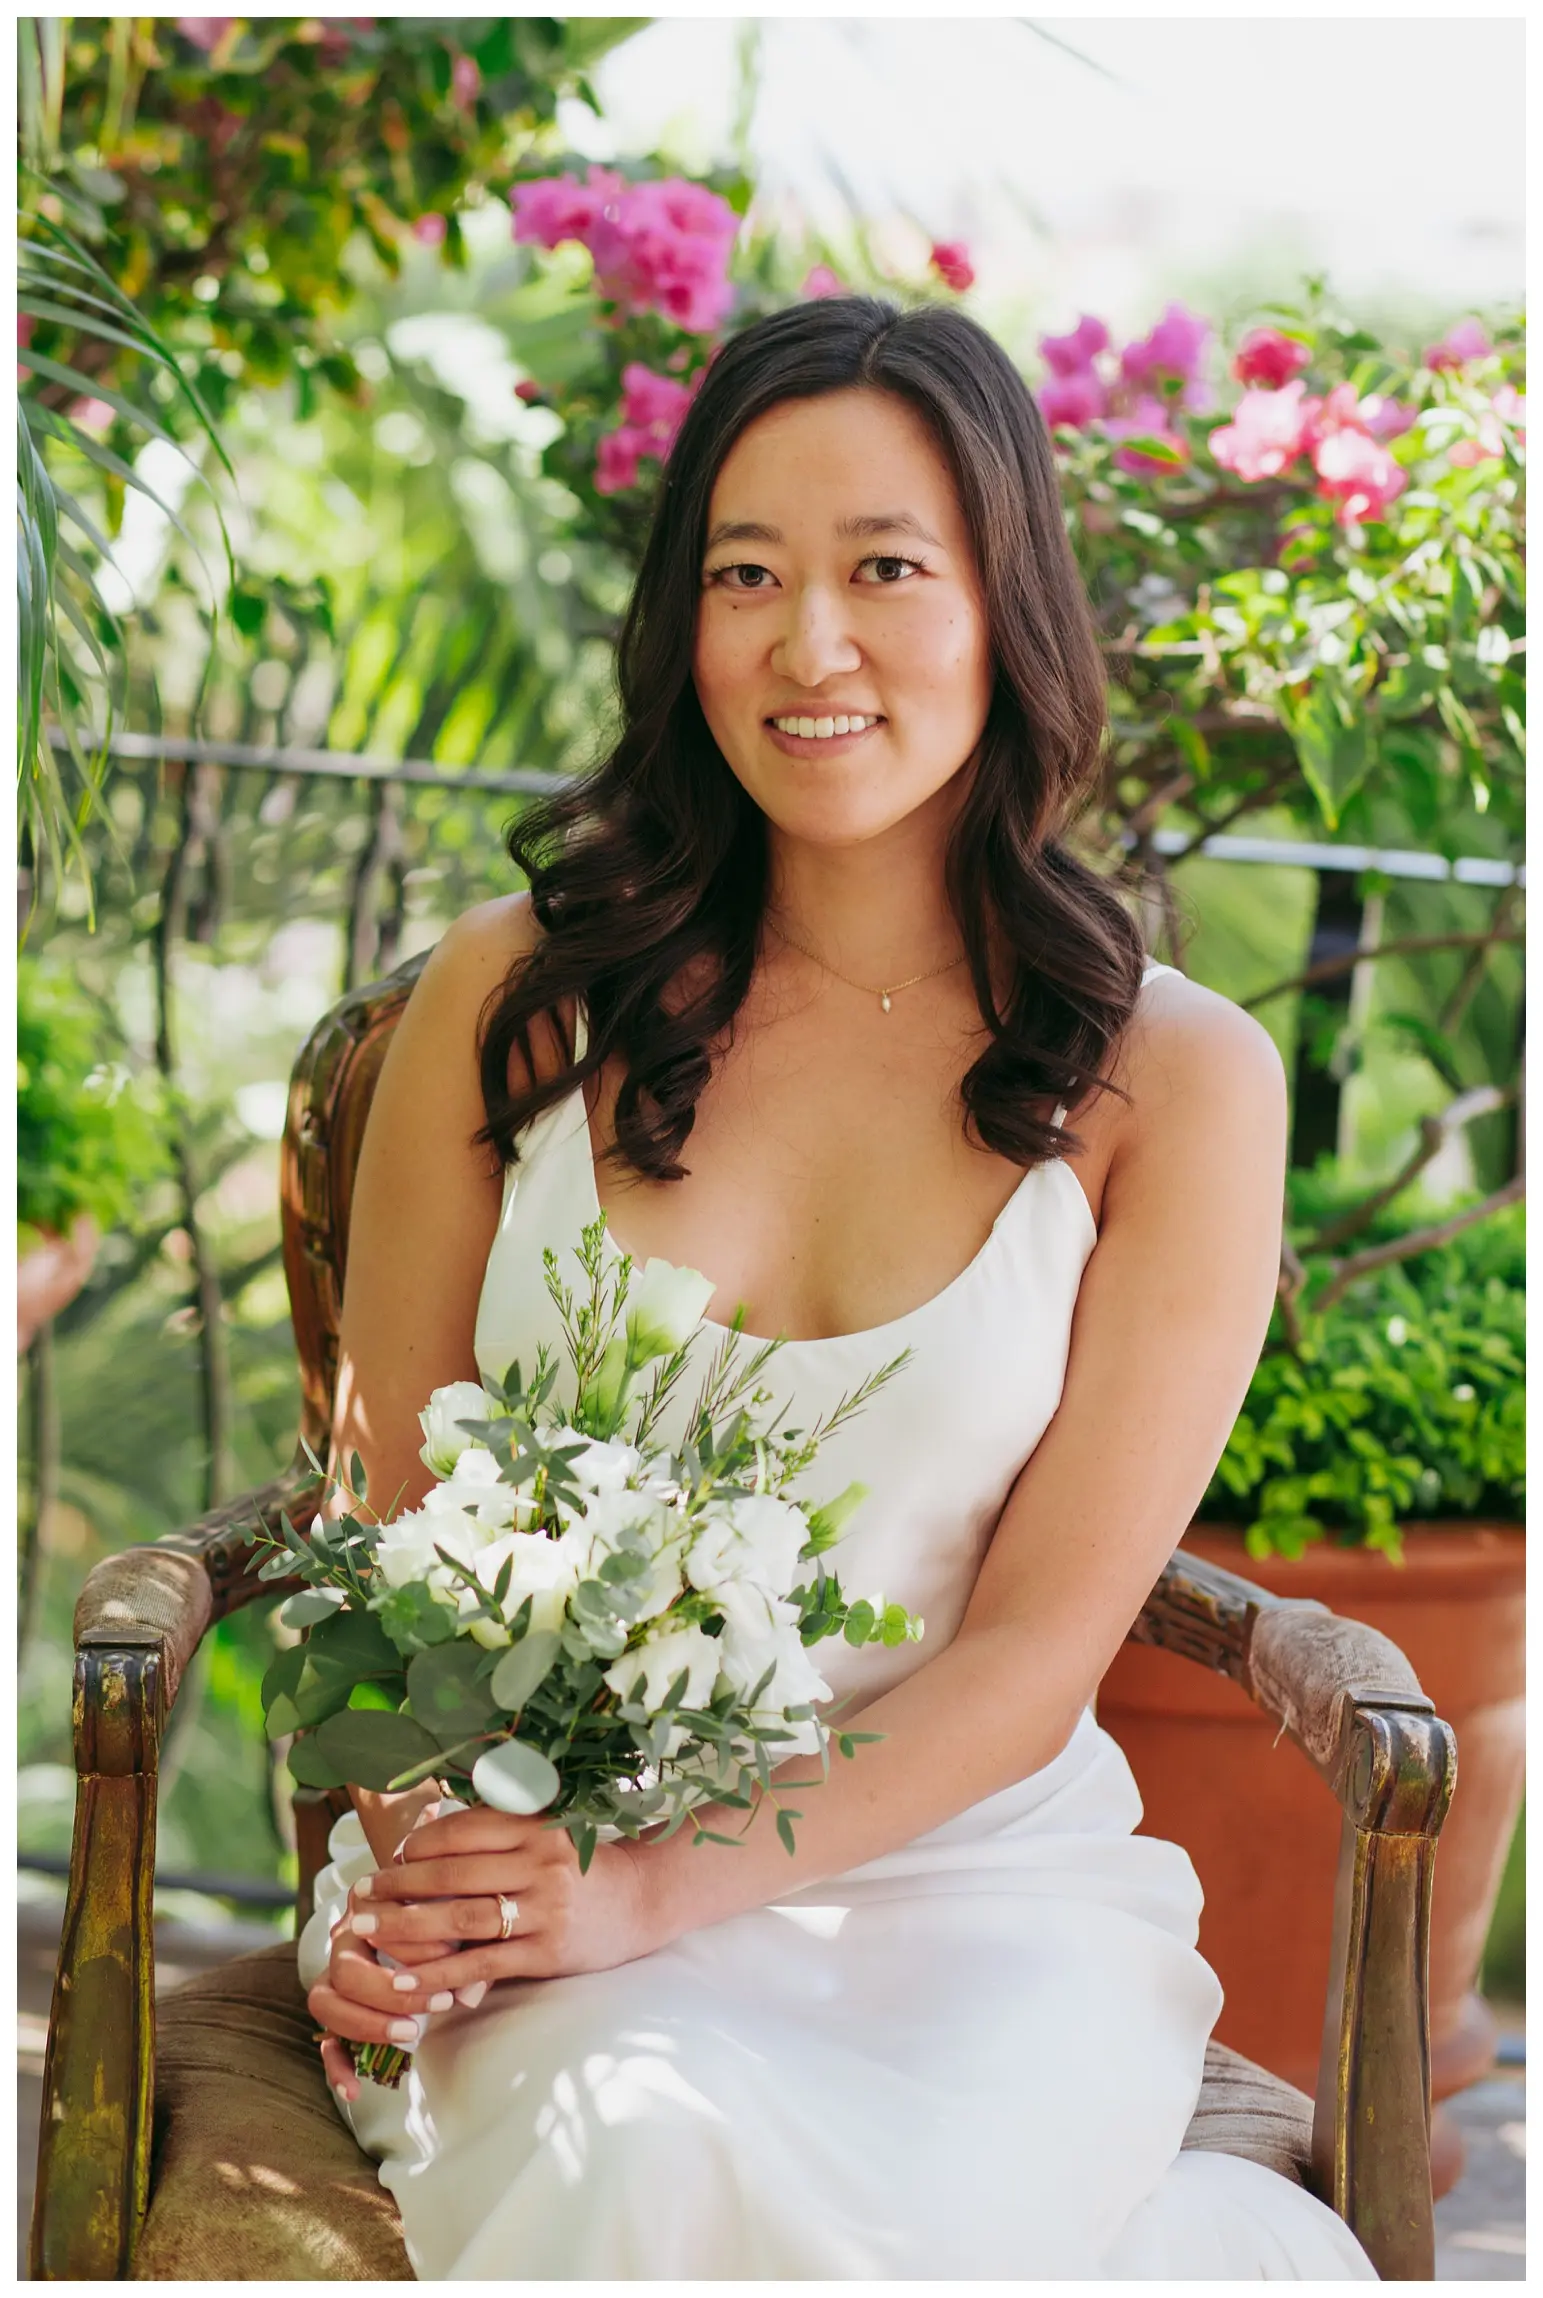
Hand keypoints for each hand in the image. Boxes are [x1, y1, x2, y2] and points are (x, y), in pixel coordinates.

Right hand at [311, 1795, 460, 2098]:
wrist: (437, 1921)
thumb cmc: (455, 1916)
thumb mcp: (466, 1925)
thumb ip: (470, 1950)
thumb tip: (470, 1993)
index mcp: (370, 1908)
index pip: (374, 1925)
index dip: (414, 1945)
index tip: (453, 1954)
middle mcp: (344, 1941)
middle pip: (344, 1969)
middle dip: (389, 1991)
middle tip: (439, 2003)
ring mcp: (335, 1979)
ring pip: (324, 2003)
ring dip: (367, 2023)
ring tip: (411, 2034)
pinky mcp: (339, 2015)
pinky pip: (325, 2043)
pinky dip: (337, 2067)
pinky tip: (355, 2090)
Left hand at [331, 1805, 654, 2007]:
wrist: (639, 1902)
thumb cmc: (577, 1864)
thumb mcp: (543, 1831)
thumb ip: (491, 1827)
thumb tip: (423, 1821)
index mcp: (537, 1825)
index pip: (461, 1831)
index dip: (417, 1845)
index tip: (388, 1858)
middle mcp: (543, 1862)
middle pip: (453, 1873)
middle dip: (398, 1885)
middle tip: (360, 1894)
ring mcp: (546, 1908)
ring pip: (460, 1917)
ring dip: (406, 1926)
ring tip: (367, 1930)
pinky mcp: (546, 1952)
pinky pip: (480, 1963)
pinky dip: (438, 1972)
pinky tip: (405, 1980)